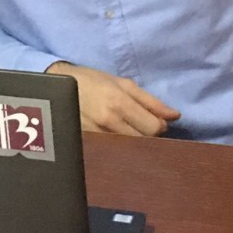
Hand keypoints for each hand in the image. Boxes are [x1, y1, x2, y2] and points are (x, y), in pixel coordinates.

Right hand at [46, 62, 180, 136]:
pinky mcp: (87, 144)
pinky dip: (119, 148)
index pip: (153, 128)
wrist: (56, 85)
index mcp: (119, 103)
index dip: (159, 126)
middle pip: (143, 141)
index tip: (154, 120)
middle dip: (147, 135)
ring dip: (134, 142)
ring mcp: (96, 135)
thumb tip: (175, 116)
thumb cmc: (93, 80)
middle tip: (140, 125)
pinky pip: (112, 152)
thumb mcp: (122, 83)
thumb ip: (150, 101)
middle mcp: (108, 122)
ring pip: (129, 149)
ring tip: (127, 130)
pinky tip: (115, 138)